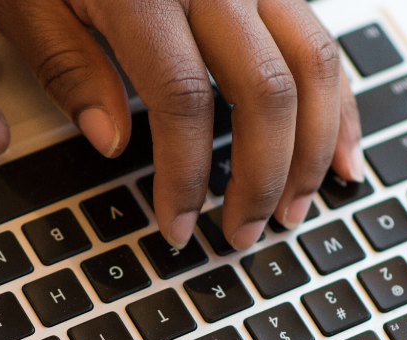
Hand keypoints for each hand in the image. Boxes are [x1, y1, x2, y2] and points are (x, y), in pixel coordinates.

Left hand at [0, 0, 362, 249]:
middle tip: (242, 233)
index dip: (184, 175)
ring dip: (312, 147)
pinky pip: (322, 39)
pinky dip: (338, 100)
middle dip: (262, 176)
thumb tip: (114, 142)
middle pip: (266, 90)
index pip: (183, 100)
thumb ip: (69, 67)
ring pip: (314, 63)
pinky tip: (338, 152)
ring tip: (293, 209)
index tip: (175, 224)